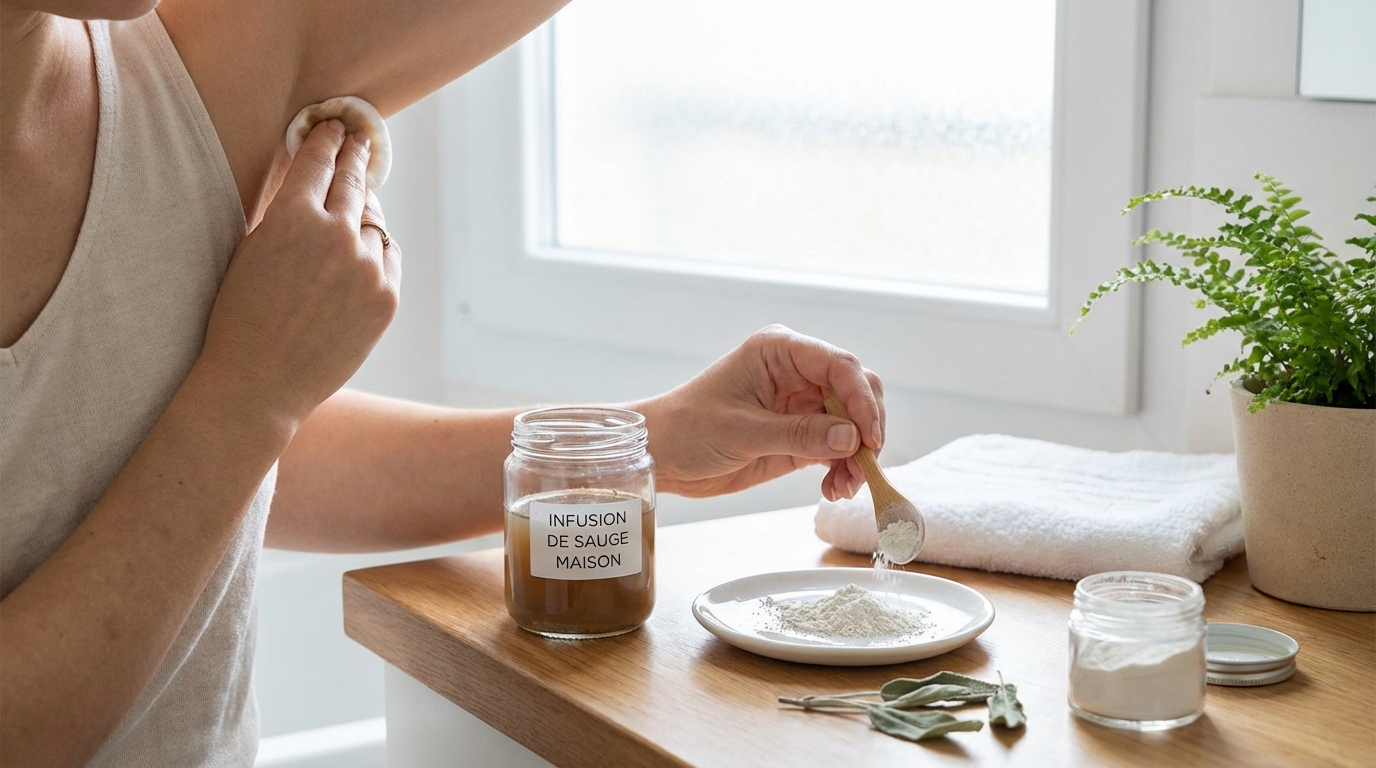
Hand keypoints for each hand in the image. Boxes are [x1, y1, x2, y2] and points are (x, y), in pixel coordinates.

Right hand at [195, 120, 401, 426]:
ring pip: (375, 224)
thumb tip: (317, 186)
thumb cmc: (241, 317)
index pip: (319, 159)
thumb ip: (287, 214)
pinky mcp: (386, 297)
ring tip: (357, 209)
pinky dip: (377, 252)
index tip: (335, 127)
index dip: (328, 140)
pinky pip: (388, 258)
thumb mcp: (251, 250)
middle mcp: (336, 234)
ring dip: (365, 216)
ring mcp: (367, 267)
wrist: (259, 382)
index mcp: (293, 215)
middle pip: (355, 181)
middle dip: (356, 156)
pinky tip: (368, 250)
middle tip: (359, 140)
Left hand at [634, 325, 884, 500]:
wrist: (662, 455)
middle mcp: (798, 372)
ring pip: (853, 424)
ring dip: (858, 456)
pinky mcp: (801, 434)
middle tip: (862, 468)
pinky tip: (833, 489)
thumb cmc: (688, 428)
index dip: (862, 400)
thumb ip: (798, 434)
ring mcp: (802, 403)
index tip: (869, 438)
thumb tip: (852, 438)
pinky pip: (838, 447)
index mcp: (781, 351)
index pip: (840, 366)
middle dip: (866, 430)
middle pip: (857, 392)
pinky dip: (844, 468)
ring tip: (844, 487)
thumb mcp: (742, 432)